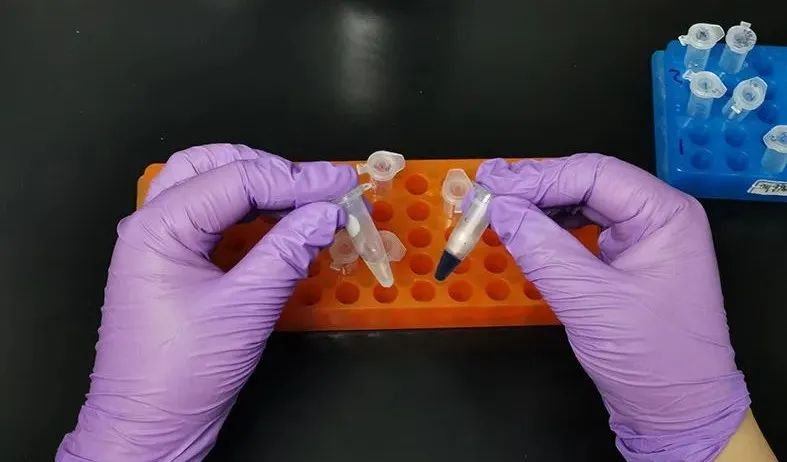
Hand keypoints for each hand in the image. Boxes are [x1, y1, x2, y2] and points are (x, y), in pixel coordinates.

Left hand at [57, 144, 355, 460]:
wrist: (147, 428)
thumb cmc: (181, 375)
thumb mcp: (244, 308)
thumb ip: (287, 252)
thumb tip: (326, 213)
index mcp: (159, 228)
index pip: (237, 179)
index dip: (295, 179)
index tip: (340, 185)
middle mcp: (153, 225)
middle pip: (215, 166)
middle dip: (272, 169)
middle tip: (319, 186)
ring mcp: (161, 244)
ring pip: (210, 186)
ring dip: (259, 185)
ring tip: (305, 199)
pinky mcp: (175, 265)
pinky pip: (213, 219)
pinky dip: (250, 214)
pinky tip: (282, 227)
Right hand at [476, 154, 750, 460]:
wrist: (678, 412)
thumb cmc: (648, 357)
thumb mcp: (590, 301)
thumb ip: (542, 249)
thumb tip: (500, 208)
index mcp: (663, 214)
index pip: (593, 173)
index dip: (538, 177)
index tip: (491, 187)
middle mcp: (656, 216)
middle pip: (586, 181)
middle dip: (534, 186)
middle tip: (484, 187)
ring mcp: (642, 237)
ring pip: (582, 202)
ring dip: (538, 204)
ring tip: (496, 204)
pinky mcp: (626, 259)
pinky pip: (582, 228)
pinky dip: (549, 226)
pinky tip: (523, 228)